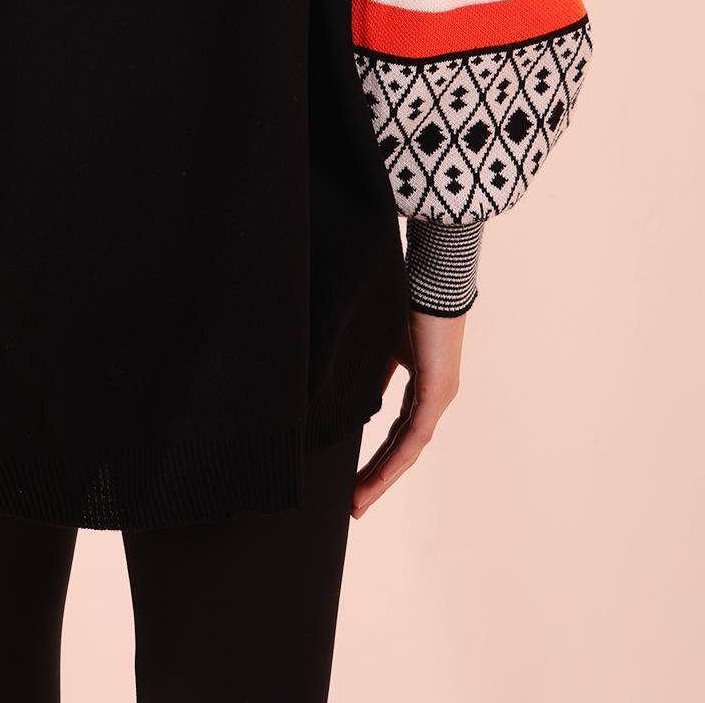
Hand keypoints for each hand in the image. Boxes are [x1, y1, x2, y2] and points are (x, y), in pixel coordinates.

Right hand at [349, 306, 467, 518]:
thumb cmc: (406, 299)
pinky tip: (376, 478)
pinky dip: (394, 459)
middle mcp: (434, 396)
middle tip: (354, 504)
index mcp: (421, 384)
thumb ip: (369, 371)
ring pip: (409, 448)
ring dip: (383, 476)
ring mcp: (438, 396)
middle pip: (403, 448)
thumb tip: (341, 389)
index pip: (397, 431)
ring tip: (358, 501)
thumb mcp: (380, 342)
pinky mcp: (437, 391)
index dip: (377, 456)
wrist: (432, 276)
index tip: (354, 479)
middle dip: (377, 477)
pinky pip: (414, 435)